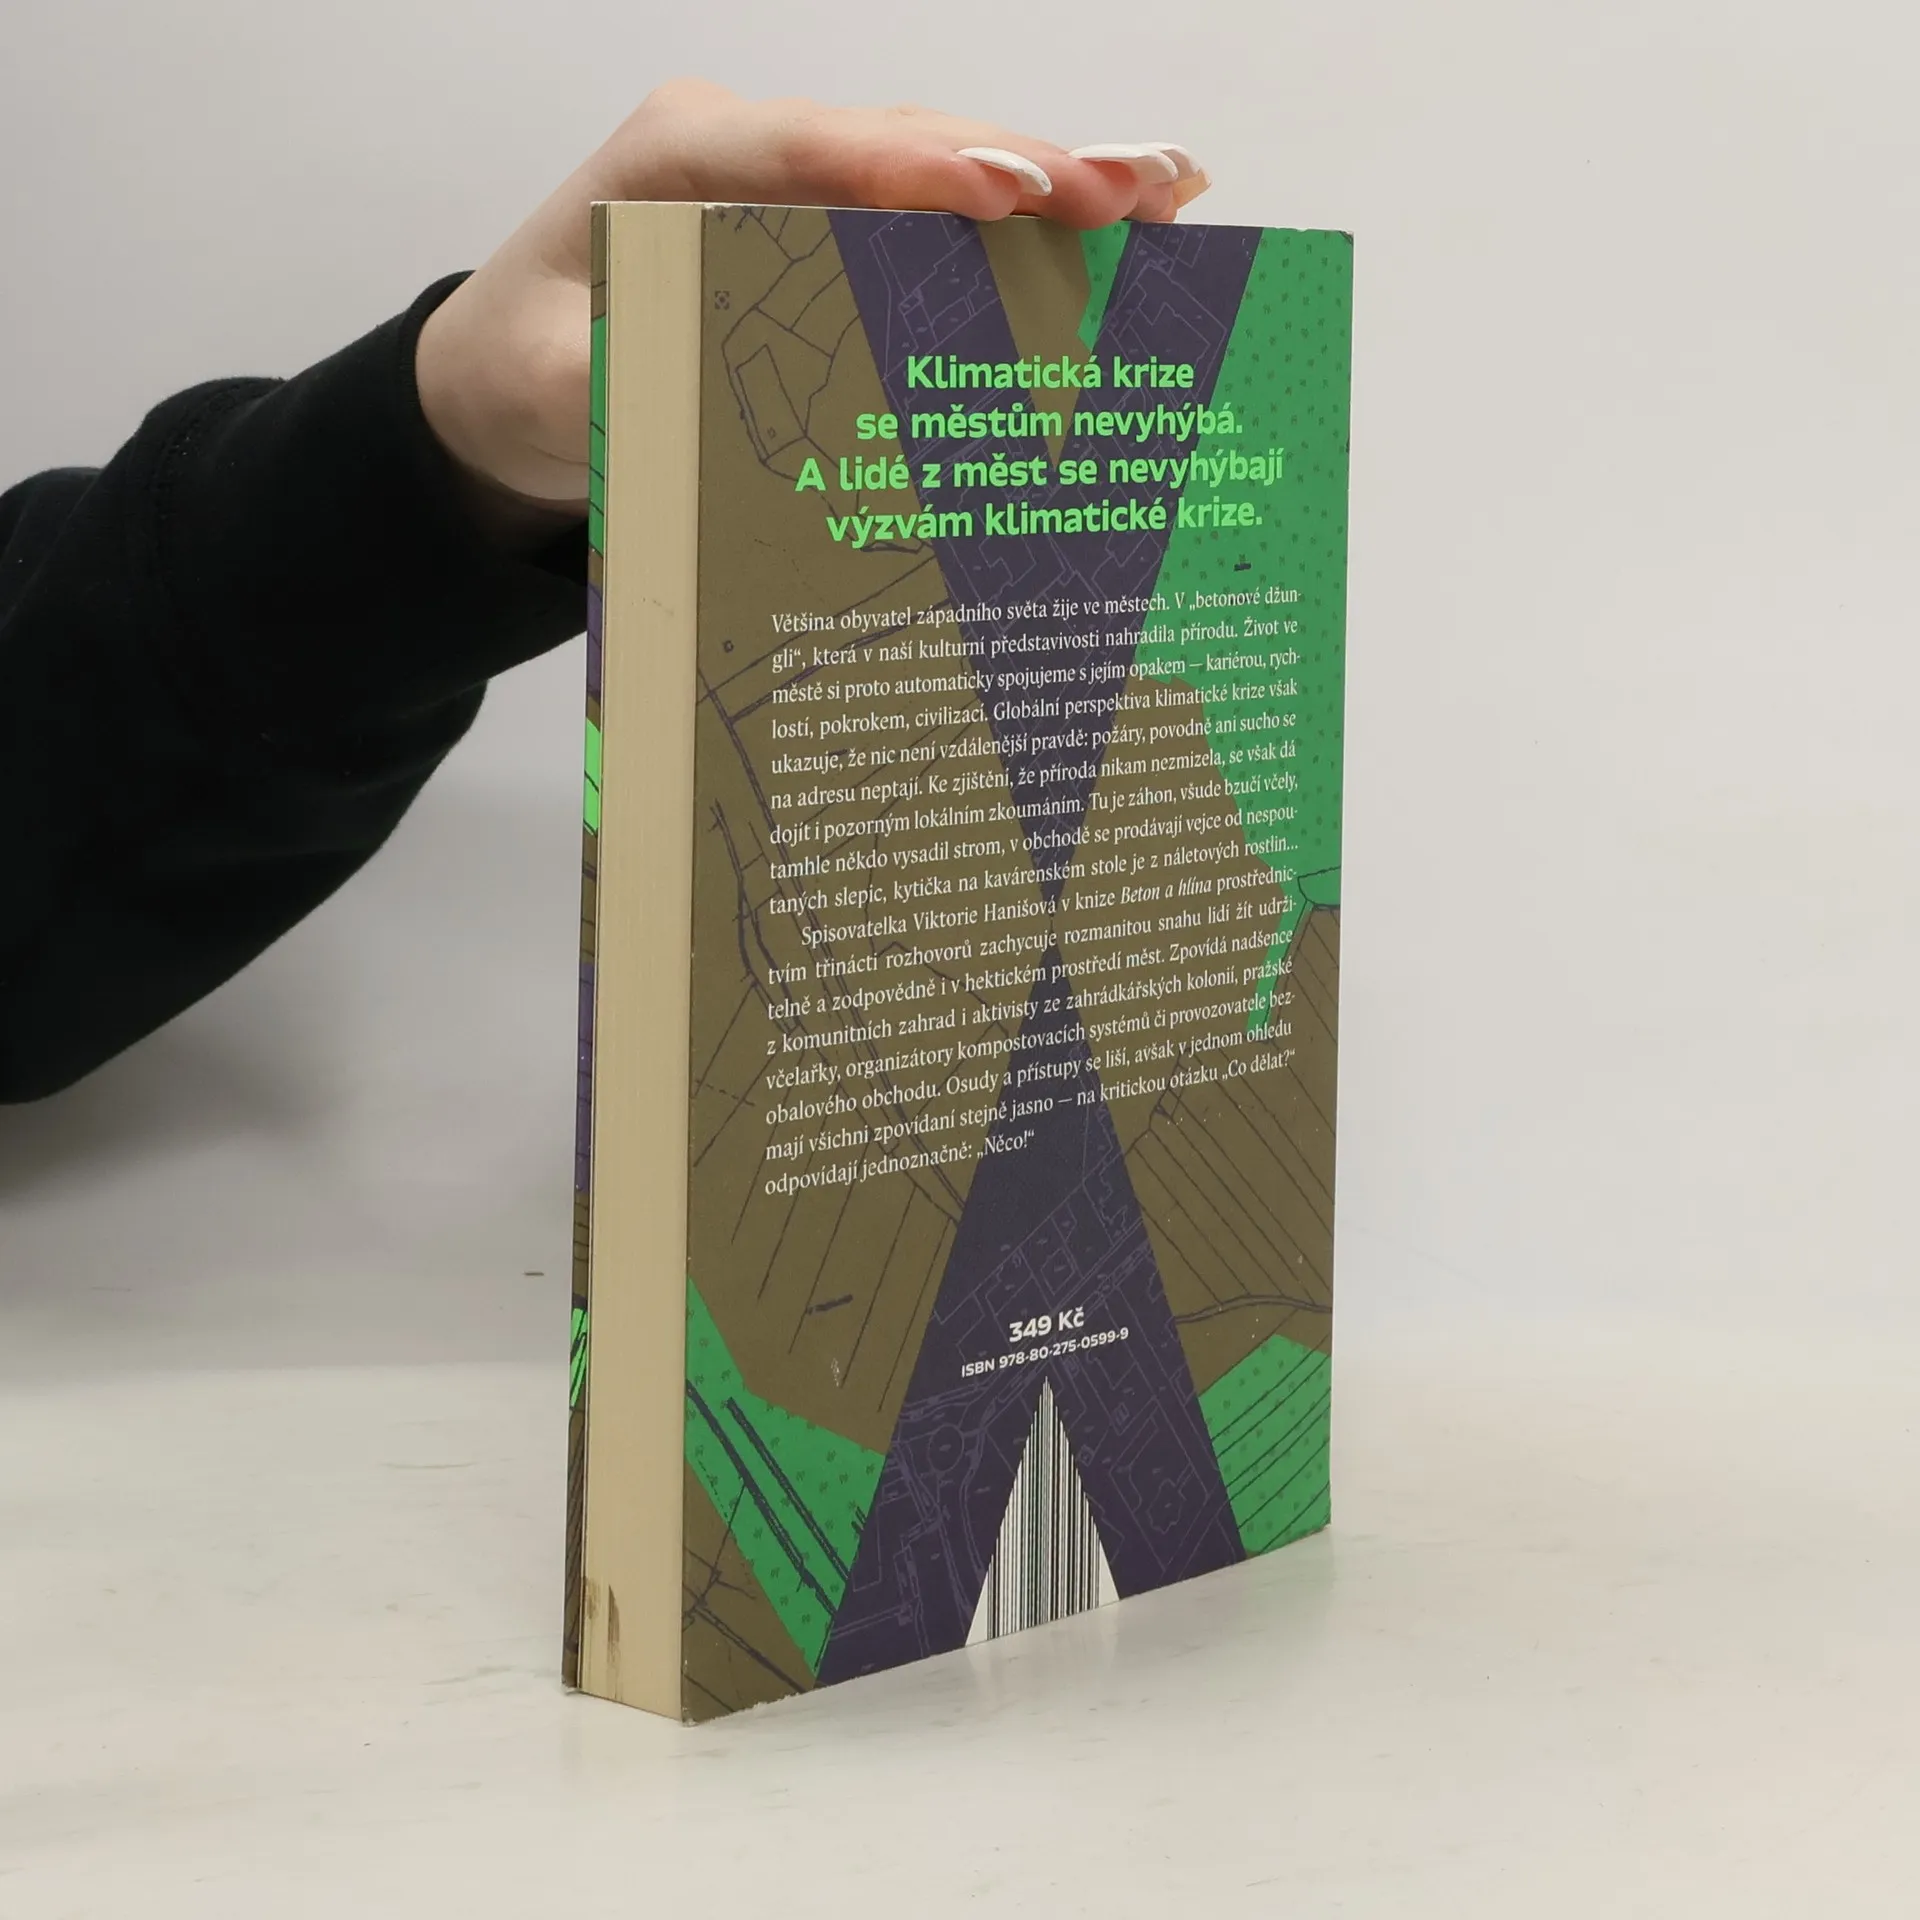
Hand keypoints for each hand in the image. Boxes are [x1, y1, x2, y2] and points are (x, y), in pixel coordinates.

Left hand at [415, 79, 1210, 538]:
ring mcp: (794, 192)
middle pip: (906, 147)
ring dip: (1052, 194)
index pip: (812, 151)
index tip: (1012, 188)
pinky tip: (1103, 239)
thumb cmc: (525, 372)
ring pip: (937, 178)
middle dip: (1031, 169)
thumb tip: (748, 409)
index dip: (919, 166)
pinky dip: (1018, 239)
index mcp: (676, 160)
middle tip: (1147, 189)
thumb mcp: (556, 389)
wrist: (501, 389)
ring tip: (1165, 199)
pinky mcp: (823, 239)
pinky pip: (929, 230)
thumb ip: (631, 388)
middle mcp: (750, 155)